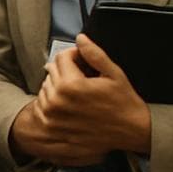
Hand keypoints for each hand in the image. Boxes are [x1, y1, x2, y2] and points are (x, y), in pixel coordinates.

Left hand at [10, 36, 151, 164]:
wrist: (131, 133)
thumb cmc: (125, 104)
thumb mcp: (114, 75)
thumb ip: (94, 54)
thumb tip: (80, 38)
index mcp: (71, 85)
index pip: (61, 57)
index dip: (74, 55)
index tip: (84, 61)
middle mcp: (57, 101)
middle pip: (52, 71)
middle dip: (66, 70)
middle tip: (84, 78)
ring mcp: (52, 116)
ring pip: (45, 87)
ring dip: (58, 86)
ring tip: (79, 93)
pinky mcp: (51, 127)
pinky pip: (42, 106)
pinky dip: (52, 102)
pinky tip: (69, 104)